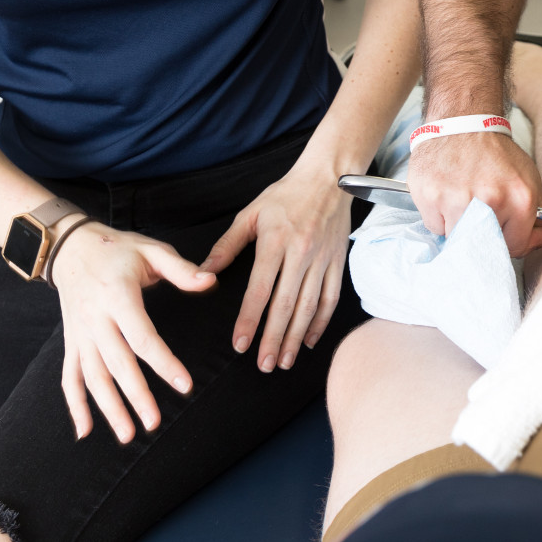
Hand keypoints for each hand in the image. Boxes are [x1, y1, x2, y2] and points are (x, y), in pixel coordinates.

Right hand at [49, 223, 217, 442]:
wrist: (71, 247)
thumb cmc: (117, 249)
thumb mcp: (151, 250)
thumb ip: (181, 269)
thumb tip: (211, 281)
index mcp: (118, 297)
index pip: (143, 337)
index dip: (164, 363)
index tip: (184, 386)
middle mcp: (95, 319)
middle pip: (116, 364)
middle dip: (135, 396)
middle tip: (154, 423)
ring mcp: (80, 334)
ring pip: (92, 377)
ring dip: (108, 409)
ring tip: (127, 436)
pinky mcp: (71, 342)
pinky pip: (70, 377)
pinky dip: (75, 405)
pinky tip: (85, 431)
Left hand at [198, 166, 353, 372]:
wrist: (328, 177)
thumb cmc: (286, 194)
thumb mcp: (251, 214)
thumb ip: (226, 246)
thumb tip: (203, 273)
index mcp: (275, 242)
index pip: (260, 290)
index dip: (249, 319)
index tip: (240, 344)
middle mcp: (301, 253)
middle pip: (286, 305)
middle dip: (274, 338)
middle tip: (264, 364)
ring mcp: (322, 259)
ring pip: (309, 306)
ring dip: (297, 336)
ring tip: (285, 360)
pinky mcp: (337, 261)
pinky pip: (331, 297)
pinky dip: (321, 322)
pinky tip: (310, 340)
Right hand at [406, 130, 541, 255]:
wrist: (463, 122)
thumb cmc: (496, 153)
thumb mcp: (528, 177)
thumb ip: (537, 213)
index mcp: (519, 198)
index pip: (516, 247)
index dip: (512, 242)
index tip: (507, 235)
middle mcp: (489, 201)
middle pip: (486, 246)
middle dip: (485, 236)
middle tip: (482, 215)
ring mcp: (456, 200)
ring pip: (457, 239)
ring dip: (460, 226)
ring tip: (463, 200)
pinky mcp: (429, 196)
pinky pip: (435, 226)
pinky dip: (440, 216)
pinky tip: (446, 194)